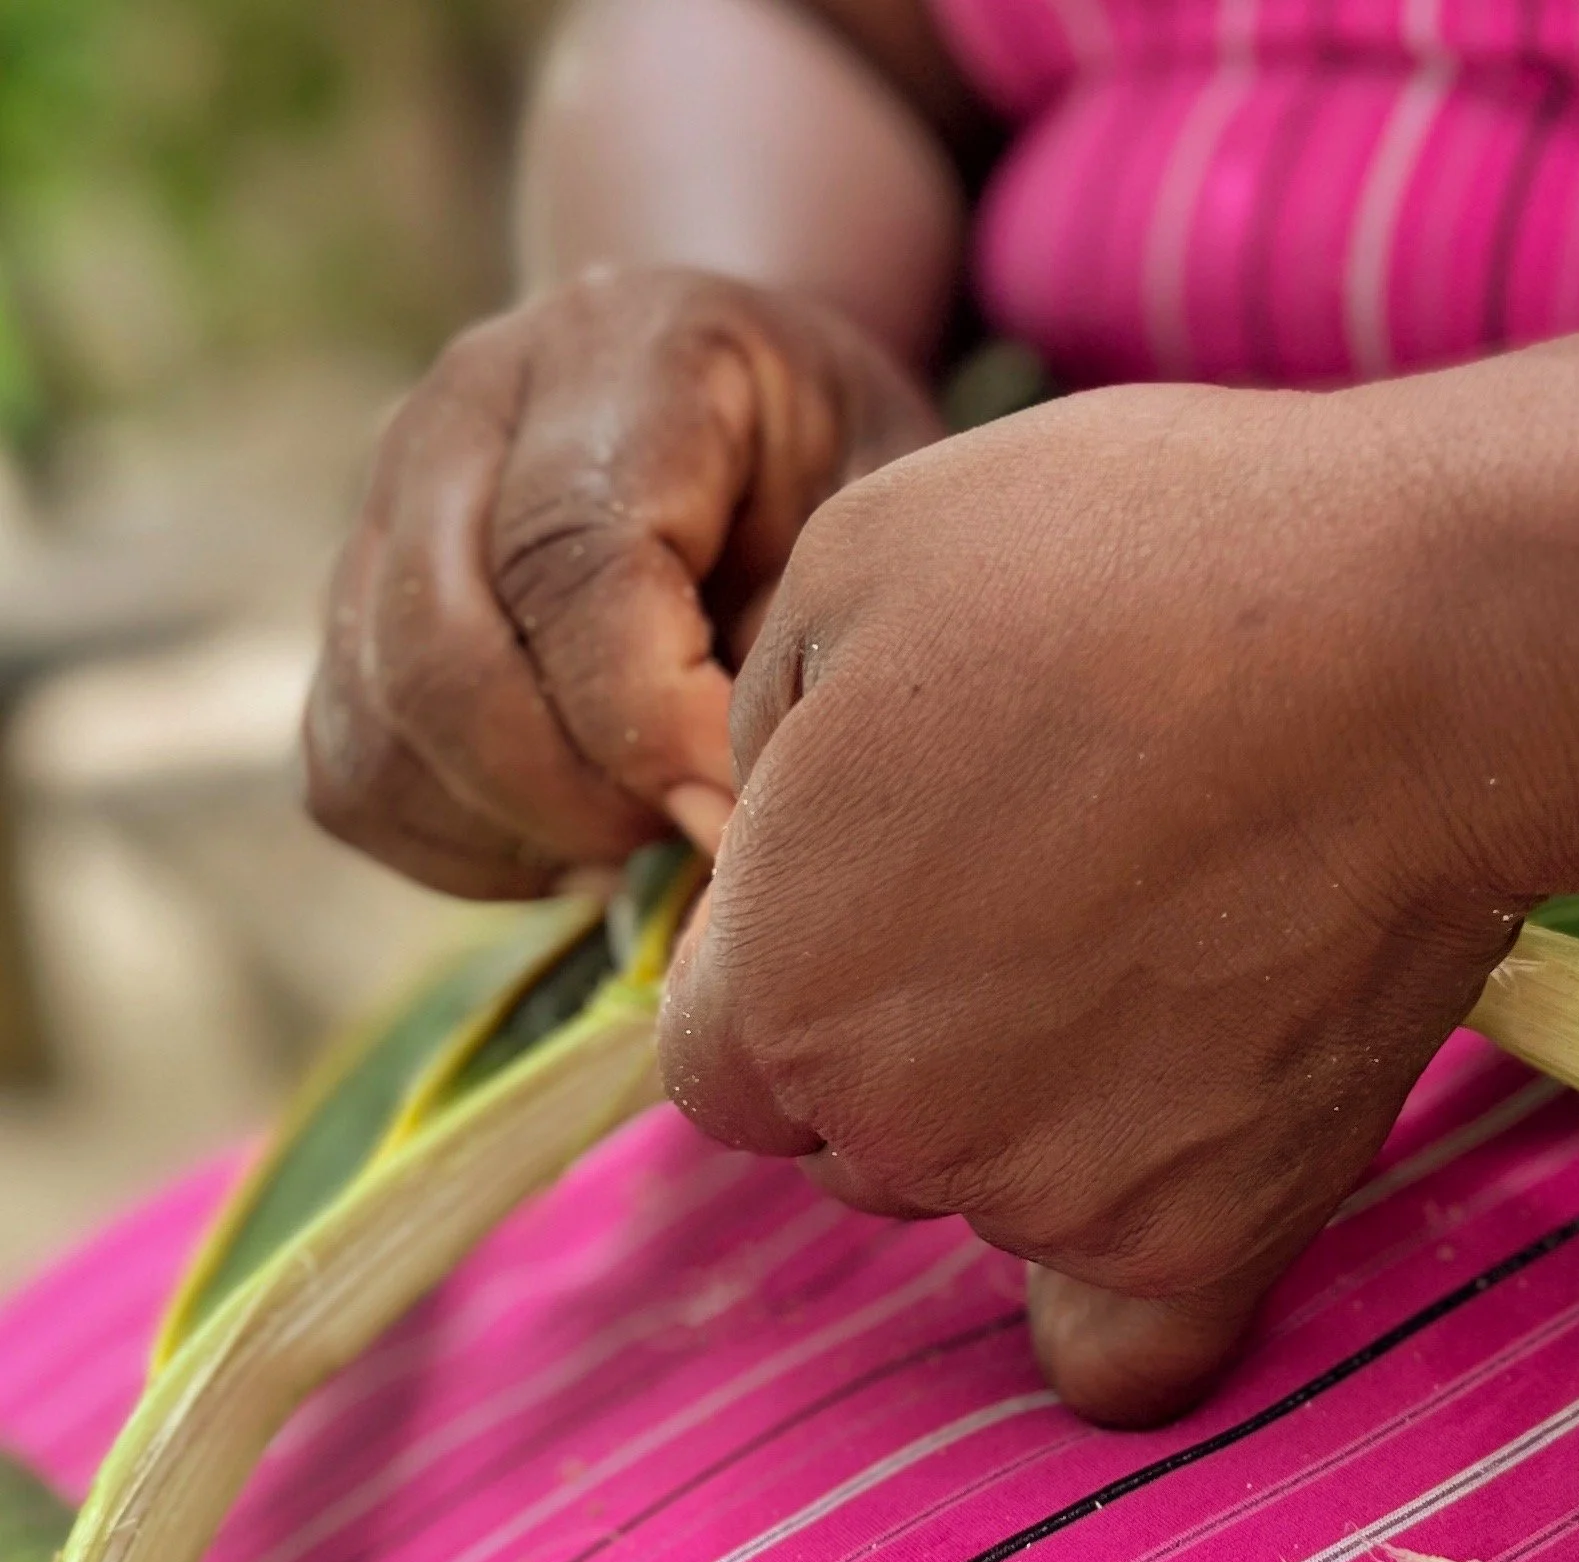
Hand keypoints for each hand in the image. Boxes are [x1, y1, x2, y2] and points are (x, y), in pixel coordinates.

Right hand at [304, 266, 937, 897]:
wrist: (731, 402)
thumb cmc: (830, 468)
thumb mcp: (885, 507)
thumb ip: (813, 632)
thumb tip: (719, 813)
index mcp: (619, 352)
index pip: (570, 564)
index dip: (649, 724)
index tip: (736, 806)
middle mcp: (463, 409)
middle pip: (443, 658)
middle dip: (577, 800)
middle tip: (693, 832)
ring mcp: (377, 506)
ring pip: (384, 732)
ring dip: (522, 831)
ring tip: (646, 827)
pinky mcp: (349, 613)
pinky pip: (357, 779)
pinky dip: (466, 849)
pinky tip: (574, 836)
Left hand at [659, 384, 1558, 1424]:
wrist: (1424, 648)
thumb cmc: (1135, 569)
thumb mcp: (855, 570)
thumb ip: (764, 742)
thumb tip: (776, 835)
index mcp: (784, 990)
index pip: (719, 1064)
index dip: (795, 974)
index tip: (892, 897)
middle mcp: (897, 1134)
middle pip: (853, 1140)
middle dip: (910, 1044)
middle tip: (1055, 898)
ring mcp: (1055, 1207)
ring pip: (989, 1203)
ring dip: (1034, 1124)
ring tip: (1165, 951)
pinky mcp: (1208, 1248)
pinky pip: (1121, 1344)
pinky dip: (1134, 1273)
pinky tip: (1172, 1172)